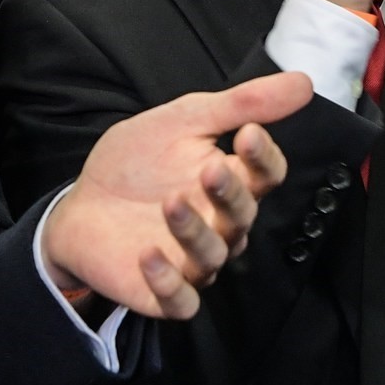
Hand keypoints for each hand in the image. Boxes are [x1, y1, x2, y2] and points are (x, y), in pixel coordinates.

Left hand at [42, 70, 310, 318]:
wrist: (81, 204)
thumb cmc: (137, 162)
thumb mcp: (185, 119)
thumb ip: (241, 104)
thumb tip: (304, 82)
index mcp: (231, 182)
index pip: (266, 176)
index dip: (264, 158)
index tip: (248, 133)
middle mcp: (220, 225)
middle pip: (244, 216)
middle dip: (230, 194)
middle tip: (210, 170)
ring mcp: (193, 261)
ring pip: (213, 256)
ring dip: (194, 232)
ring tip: (170, 204)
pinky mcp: (162, 293)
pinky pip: (181, 301)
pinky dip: (169, 283)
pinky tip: (149, 255)